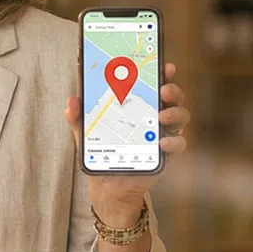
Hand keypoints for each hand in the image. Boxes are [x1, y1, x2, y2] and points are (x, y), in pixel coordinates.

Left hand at [64, 62, 190, 218]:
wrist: (106, 185)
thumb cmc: (101, 151)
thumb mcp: (85, 132)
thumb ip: (77, 117)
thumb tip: (71, 102)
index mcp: (139, 105)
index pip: (155, 84)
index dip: (163, 73)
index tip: (164, 66)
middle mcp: (155, 116)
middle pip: (173, 98)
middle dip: (173, 90)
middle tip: (163, 90)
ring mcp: (163, 134)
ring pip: (181, 118)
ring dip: (175, 113)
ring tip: (162, 117)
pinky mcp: (166, 155)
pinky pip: (178, 145)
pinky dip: (174, 142)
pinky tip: (162, 142)